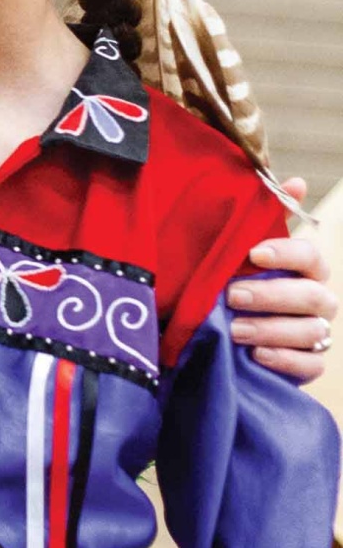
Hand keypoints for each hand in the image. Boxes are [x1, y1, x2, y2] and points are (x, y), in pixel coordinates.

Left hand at [229, 181, 335, 382]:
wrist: (229, 328)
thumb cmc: (243, 281)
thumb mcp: (245, 251)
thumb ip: (267, 219)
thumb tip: (297, 182)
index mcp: (308, 269)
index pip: (310, 256)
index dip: (286, 253)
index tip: (253, 253)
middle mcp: (319, 300)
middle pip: (311, 297)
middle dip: (271, 296)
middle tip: (233, 296)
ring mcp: (317, 333)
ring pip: (310, 332)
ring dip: (270, 329)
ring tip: (235, 330)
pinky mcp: (308, 363)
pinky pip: (310, 365)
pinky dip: (285, 360)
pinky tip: (257, 355)